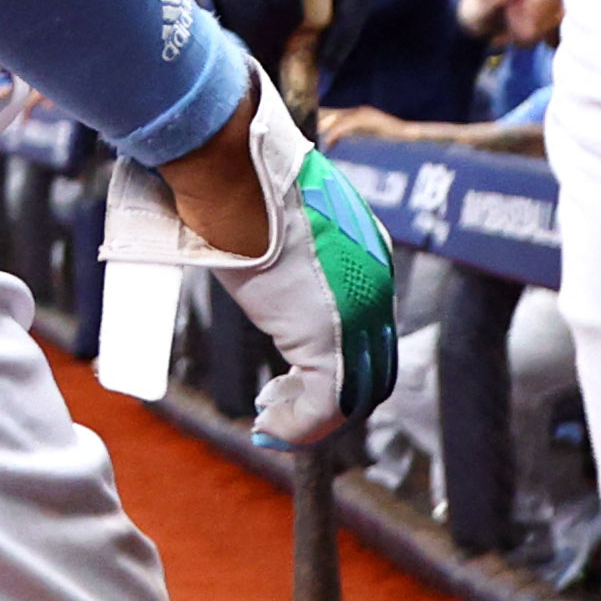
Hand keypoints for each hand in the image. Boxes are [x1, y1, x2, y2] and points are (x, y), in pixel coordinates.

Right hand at [104, 84, 396, 445]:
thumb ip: (271, 235)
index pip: (365, 322)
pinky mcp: (330, 340)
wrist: (236, 172)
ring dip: (309, 416)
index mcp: (364, 251)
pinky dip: (297, 427)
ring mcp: (358, 314)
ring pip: (353, 392)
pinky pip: (325, 406)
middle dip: (326, 393)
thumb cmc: (238, 180)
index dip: (333, 355)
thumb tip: (227, 226)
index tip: (292, 372)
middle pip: (370, 363)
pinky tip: (266, 428)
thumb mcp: (269, 213)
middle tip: (280, 403)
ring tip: (269, 418)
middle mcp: (373, 284)